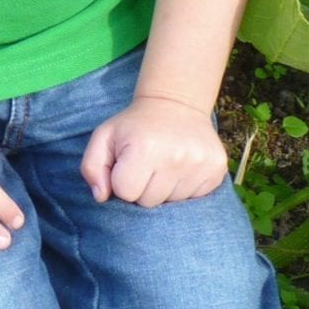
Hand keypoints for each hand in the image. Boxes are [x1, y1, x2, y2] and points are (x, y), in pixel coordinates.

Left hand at [79, 96, 228, 206]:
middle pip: (149, 202)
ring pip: (172, 203)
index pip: (126, 192)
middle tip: (147, 165)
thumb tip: (101, 197)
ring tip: (164, 166)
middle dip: (143, 188)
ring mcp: (200, 165)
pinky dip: (184, 189)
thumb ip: (92, 167)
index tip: (127, 165)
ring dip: (164, 190)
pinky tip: (180, 169)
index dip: (122, 182)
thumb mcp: (104, 137)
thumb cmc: (134, 126)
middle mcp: (176, 157)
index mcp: (145, 149)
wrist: (176, 105)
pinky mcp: (217, 171)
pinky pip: (194, 199)